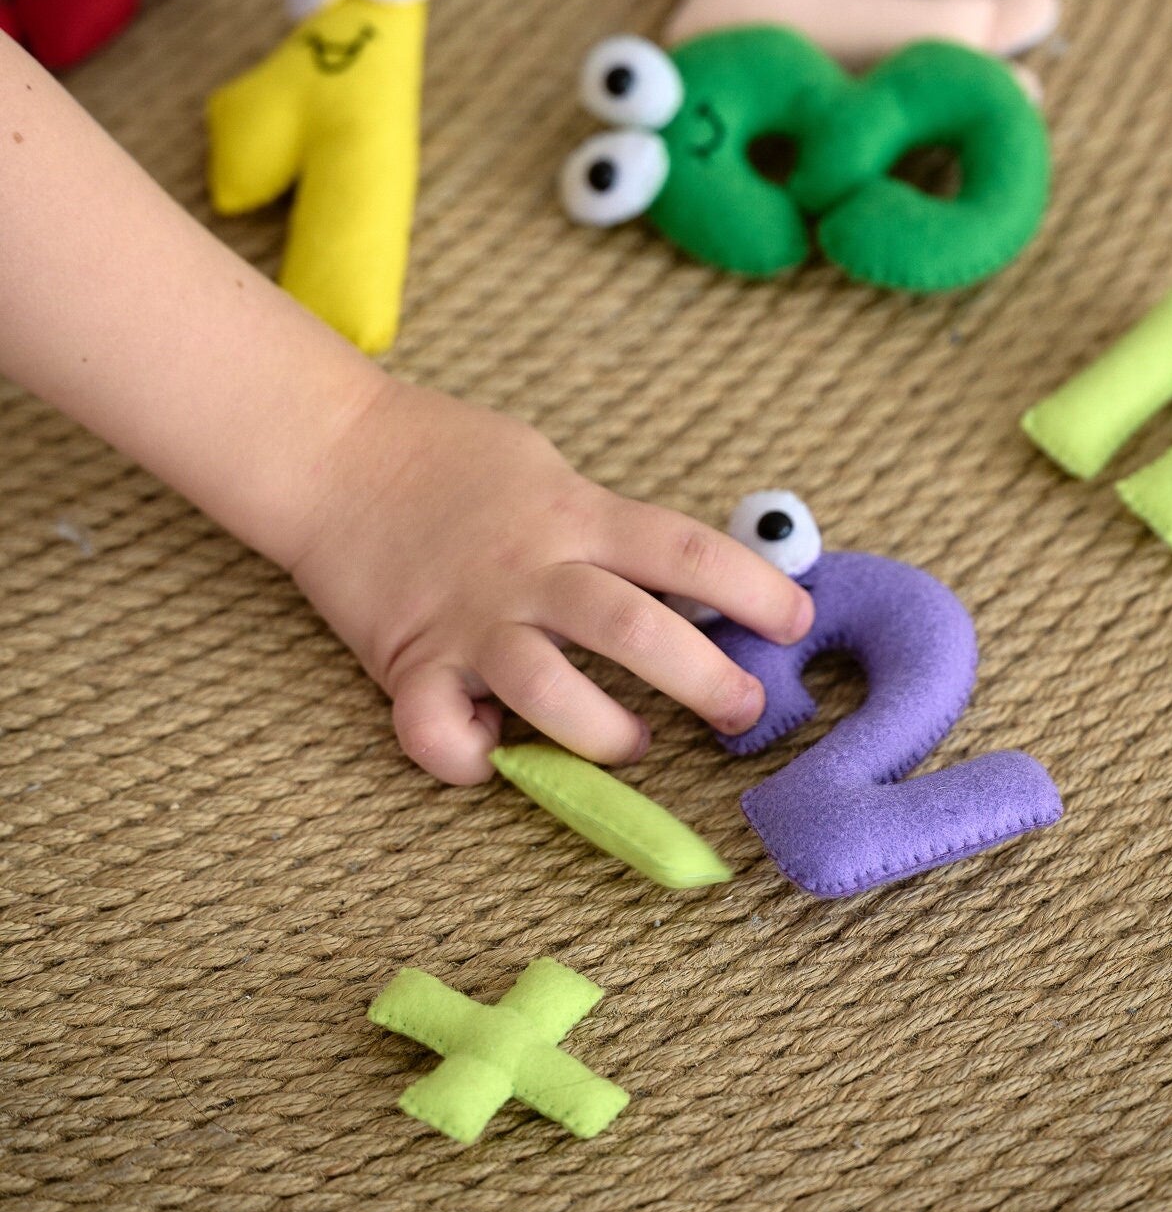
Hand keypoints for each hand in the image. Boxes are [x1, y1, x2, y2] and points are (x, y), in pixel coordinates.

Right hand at [288, 378, 813, 784]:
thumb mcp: (545, 468)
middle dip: (706, 680)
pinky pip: (439, 733)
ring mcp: (468, 620)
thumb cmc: (448, 455)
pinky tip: (493, 755)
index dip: (754, 590)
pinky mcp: (407, 661)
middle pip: (636, 629)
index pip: (684, 550)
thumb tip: (681, 572)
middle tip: (745, 711)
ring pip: (551, 693)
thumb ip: (602, 522)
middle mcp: (530, 570)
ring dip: (606, 733)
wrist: (333, 452)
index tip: (797, 624)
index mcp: (572, 514)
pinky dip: (469, 759)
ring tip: (632, 743)